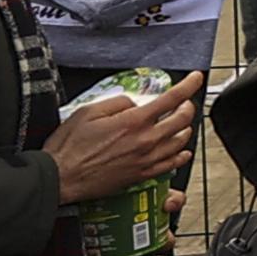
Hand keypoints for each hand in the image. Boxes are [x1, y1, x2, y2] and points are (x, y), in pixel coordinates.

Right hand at [46, 82, 200, 202]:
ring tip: (180, 123)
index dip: (188, 85)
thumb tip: (135, 103)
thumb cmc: (69, 147)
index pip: (172, 98)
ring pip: (181, 141)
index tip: (196, 78)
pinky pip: (172, 164)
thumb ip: (117, 102)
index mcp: (133, 122)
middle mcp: (146, 141)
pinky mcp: (143, 175)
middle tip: (184, 102)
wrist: (60, 177)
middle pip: (183, 120)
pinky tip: (181, 150)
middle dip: (188, 106)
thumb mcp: (87, 112)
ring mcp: (146, 160)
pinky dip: (181, 154)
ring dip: (185, 128)